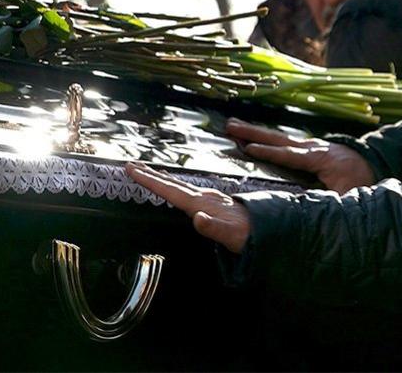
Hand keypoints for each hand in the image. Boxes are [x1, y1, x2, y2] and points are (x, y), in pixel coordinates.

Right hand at [125, 162, 250, 252]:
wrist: (268, 231)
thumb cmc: (249, 236)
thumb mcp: (232, 236)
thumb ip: (214, 228)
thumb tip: (197, 219)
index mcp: (202, 204)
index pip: (170, 190)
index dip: (150, 180)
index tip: (132, 169)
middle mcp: (205, 198)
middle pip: (173, 184)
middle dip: (152, 174)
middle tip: (132, 164)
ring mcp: (211, 199)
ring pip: (181, 186)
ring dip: (163, 178)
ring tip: (149, 172)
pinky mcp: (215, 203)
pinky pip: (189, 191)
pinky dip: (177, 187)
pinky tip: (178, 188)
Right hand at [225, 118, 375, 193]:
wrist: (378, 161)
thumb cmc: (363, 180)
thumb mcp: (348, 195)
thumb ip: (329, 201)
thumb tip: (308, 209)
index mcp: (321, 158)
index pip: (290, 155)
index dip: (269, 152)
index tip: (248, 148)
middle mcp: (314, 147)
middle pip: (279, 139)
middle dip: (253, 132)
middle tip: (229, 126)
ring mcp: (312, 145)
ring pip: (279, 137)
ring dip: (256, 131)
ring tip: (233, 126)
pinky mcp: (311, 147)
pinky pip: (285, 142)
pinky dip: (267, 138)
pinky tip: (253, 137)